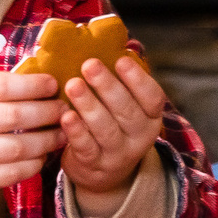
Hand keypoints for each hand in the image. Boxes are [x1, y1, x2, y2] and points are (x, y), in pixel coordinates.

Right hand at [0, 70, 65, 195]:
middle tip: (65, 109)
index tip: (54, 84)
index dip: (35, 85)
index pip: (4, 87)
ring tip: (62, 132)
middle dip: (48, 112)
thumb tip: (44, 83)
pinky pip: (13, 173)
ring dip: (48, 140)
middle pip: (16, 117)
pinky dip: (35, 163)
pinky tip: (42, 154)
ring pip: (19, 148)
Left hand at [59, 56, 167, 211]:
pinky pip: (86, 147)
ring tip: (73, 85)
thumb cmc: (112, 127)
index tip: (121, 60)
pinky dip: (76, 131)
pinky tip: (65, 116)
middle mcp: (139, 137)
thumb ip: (119, 82)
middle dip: (108, 86)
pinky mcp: (95, 166)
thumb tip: (105, 43)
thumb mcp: (124, 108)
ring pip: (106, 129)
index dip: (138, 79)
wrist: (103, 174)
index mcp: (150, 117)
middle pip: (127, 111)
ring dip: (89, 105)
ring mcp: (118, 154)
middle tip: (89, 65)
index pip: (152, 97)